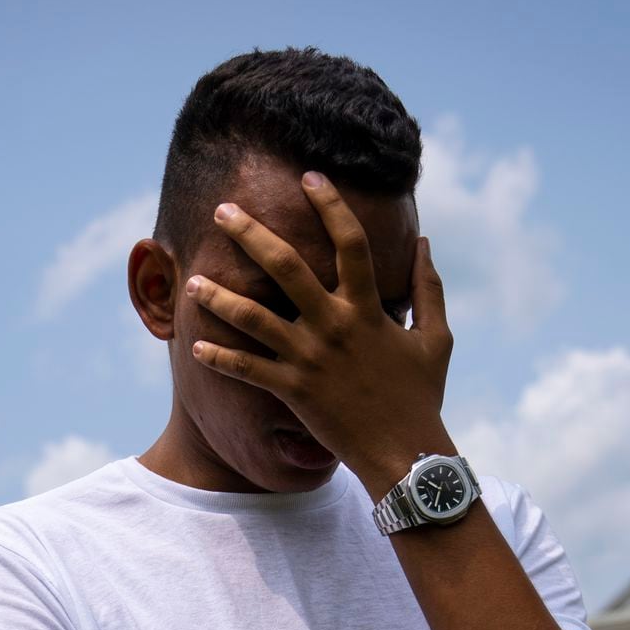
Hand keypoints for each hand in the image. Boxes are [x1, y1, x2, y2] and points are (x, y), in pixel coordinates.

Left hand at [186, 172, 453, 490]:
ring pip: (254, 318)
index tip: (310, 176)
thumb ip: (428, 288)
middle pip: (285, 266)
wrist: (405, 454)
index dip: (330, 204)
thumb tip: (425, 242)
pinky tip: (196, 347)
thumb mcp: (436, 338)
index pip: (349, 241)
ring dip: (219, 297)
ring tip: (192, 281)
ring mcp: (310, 358)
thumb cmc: (422, 396)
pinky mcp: (293, 391)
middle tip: (223, 210)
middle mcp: (334, 325)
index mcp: (368, 308)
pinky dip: (220, 359)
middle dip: (251, 233)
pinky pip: (248, 370)